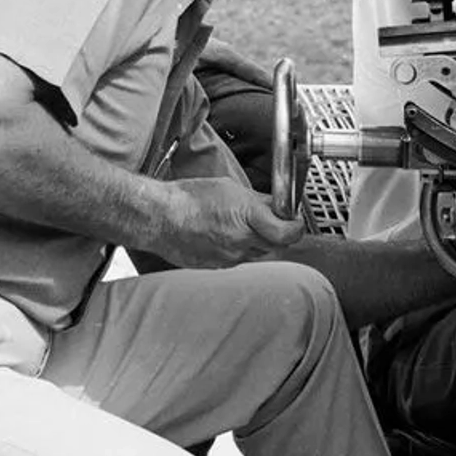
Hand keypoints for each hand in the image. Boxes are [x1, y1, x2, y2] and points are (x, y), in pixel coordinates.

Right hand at [154, 178, 304, 268]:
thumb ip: (258, 201)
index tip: (295, 220)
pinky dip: (238, 249)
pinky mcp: (218, 267)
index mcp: (247, 217)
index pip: (287, 233)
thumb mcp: (230, 188)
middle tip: (273, 220)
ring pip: (257, 255)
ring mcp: (230, 258)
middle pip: (277, 246)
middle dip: (278, 234)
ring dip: (257, 242)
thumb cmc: (189, 199)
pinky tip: (224, 234)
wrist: (160, 218)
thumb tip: (276, 206)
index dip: (296, 227)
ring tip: (241, 224)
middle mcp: (241, 242)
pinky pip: (238, 260)